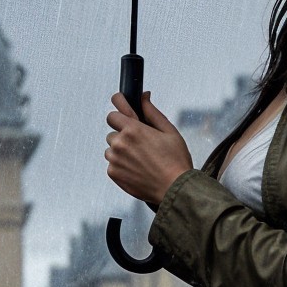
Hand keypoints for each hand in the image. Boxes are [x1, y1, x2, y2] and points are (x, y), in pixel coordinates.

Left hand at [105, 92, 193, 206]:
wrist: (174, 189)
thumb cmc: (176, 161)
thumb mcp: (169, 131)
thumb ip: (152, 112)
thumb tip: (144, 97)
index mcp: (133, 130)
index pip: (113, 114)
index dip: (119, 114)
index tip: (120, 114)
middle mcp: (120, 143)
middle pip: (113, 132)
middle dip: (124, 136)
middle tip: (141, 145)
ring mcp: (115, 159)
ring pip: (111, 149)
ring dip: (121, 151)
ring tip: (141, 159)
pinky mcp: (113, 173)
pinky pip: (112, 164)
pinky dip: (121, 165)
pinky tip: (137, 169)